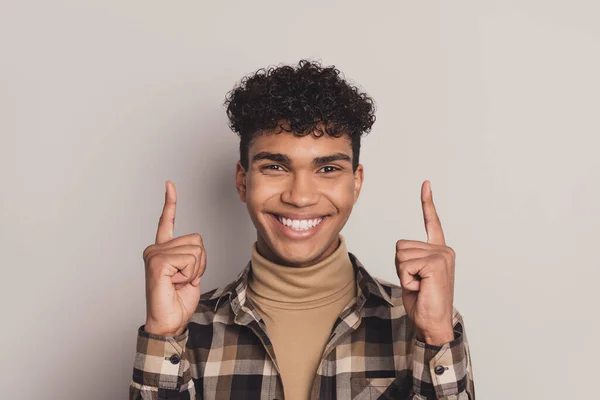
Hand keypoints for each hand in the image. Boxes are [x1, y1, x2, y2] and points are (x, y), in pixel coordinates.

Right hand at [142, 181, 205, 336]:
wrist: (169, 322)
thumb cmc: (178, 301)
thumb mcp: (191, 274)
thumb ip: (192, 257)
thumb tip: (196, 247)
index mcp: (162, 250)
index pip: (166, 222)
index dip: (170, 202)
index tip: (169, 184)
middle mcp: (155, 249)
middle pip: (197, 240)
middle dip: (200, 263)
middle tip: (184, 280)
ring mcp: (154, 255)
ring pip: (196, 250)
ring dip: (195, 270)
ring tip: (179, 283)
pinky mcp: (157, 263)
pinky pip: (190, 259)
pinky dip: (190, 274)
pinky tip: (175, 284)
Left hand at [395, 180, 454, 345]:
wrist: (433, 323)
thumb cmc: (423, 302)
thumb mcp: (414, 276)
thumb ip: (411, 259)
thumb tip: (402, 251)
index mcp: (439, 251)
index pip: (432, 223)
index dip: (427, 203)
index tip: (426, 184)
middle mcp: (443, 250)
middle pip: (401, 245)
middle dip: (401, 267)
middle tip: (416, 283)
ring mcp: (442, 255)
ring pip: (400, 255)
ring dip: (403, 274)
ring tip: (419, 286)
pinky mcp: (436, 263)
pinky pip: (404, 265)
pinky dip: (406, 279)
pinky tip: (421, 288)